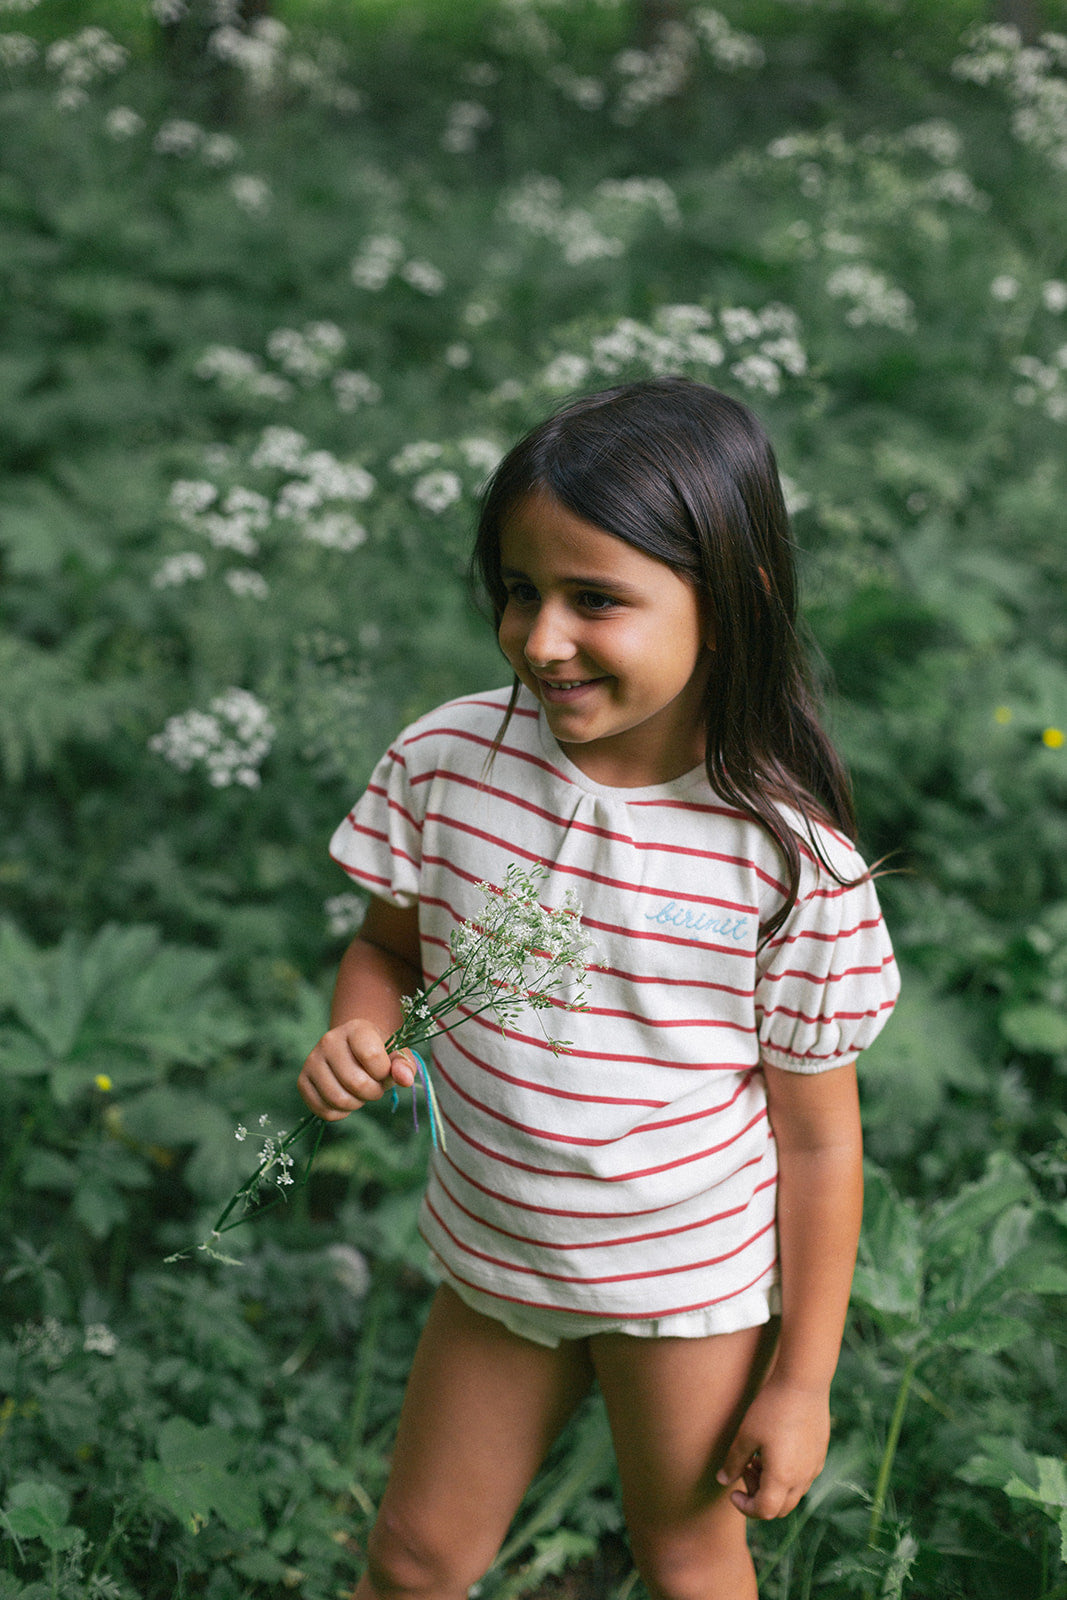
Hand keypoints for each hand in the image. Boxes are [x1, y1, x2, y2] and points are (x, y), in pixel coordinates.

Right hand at [297, 1018, 416, 1120]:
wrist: (353, 1050)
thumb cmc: (379, 1054)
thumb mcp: (397, 1055)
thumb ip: (404, 1065)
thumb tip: (405, 1079)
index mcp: (356, 1028)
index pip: (372, 1057)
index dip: (384, 1073)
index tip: (384, 1072)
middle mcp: (329, 1040)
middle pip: (356, 1083)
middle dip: (373, 1093)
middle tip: (374, 1088)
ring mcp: (312, 1060)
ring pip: (338, 1099)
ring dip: (356, 1104)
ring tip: (360, 1093)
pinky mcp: (303, 1080)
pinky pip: (323, 1110)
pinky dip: (340, 1113)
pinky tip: (346, 1099)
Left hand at [715, 1378, 830, 1519]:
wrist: (803, 1383)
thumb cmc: (771, 1408)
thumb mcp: (746, 1435)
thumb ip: (734, 1462)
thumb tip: (722, 1480)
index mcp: (782, 1478)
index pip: (764, 1511)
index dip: (745, 1506)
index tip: (732, 1490)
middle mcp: (802, 1479)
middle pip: (780, 1508)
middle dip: (758, 1497)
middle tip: (745, 1470)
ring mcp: (814, 1467)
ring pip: (792, 1493)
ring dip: (772, 1486)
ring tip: (758, 1457)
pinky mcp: (819, 1455)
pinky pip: (802, 1478)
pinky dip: (786, 1475)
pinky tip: (775, 1449)